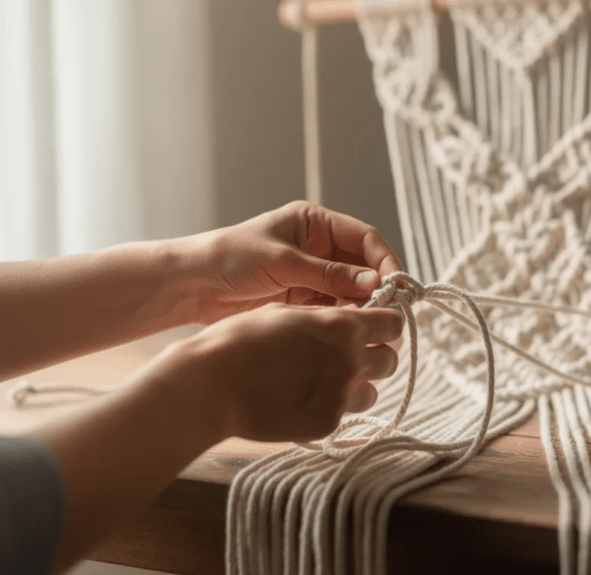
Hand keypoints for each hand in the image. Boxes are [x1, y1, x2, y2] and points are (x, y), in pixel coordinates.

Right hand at [133, 303, 403, 442]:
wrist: (210, 383)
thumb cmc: (239, 340)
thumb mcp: (286, 313)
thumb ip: (324, 319)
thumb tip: (347, 322)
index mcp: (343, 325)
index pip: (394, 324)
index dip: (384, 328)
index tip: (373, 331)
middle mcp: (350, 359)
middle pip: (389, 360)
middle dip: (373, 358)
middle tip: (346, 360)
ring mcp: (341, 395)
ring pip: (372, 393)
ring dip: (356, 388)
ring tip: (323, 385)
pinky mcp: (327, 424)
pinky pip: (343, 417)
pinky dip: (328, 410)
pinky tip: (300, 404)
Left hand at [185, 201, 402, 323]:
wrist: (192, 286)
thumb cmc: (231, 259)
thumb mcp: (284, 262)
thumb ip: (330, 275)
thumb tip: (375, 283)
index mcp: (316, 224)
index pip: (366, 239)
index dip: (385, 261)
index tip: (395, 287)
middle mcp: (320, 247)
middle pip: (364, 266)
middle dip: (376, 287)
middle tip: (385, 311)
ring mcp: (313, 276)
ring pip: (352, 291)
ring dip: (360, 307)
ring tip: (364, 324)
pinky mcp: (304, 301)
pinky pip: (334, 309)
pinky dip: (343, 319)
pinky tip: (344, 331)